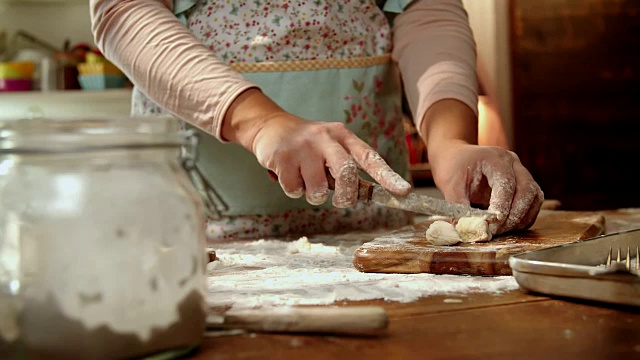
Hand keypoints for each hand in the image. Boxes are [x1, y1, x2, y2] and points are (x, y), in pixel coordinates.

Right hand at [221, 89, 410, 206]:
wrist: (269, 126)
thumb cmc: (307, 144)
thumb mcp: (330, 145)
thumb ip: (345, 166)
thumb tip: (361, 195)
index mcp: (342, 135)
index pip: (369, 157)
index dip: (387, 176)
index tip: (403, 192)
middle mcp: (325, 138)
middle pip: (347, 174)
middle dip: (346, 195)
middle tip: (342, 201)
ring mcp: (303, 147)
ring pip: (319, 189)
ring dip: (313, 193)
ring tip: (305, 178)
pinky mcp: (283, 158)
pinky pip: (295, 190)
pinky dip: (293, 190)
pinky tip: (288, 174)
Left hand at [429, 141, 543, 234]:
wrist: (455, 156)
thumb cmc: (452, 167)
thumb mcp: (450, 184)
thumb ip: (457, 205)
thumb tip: (465, 228)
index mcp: (495, 158)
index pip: (507, 184)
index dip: (502, 207)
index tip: (491, 225)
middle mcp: (513, 163)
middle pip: (527, 190)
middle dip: (514, 215)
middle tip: (496, 231)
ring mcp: (521, 172)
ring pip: (534, 197)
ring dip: (521, 218)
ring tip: (500, 231)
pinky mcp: (523, 184)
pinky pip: (532, 203)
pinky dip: (523, 218)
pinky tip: (506, 227)